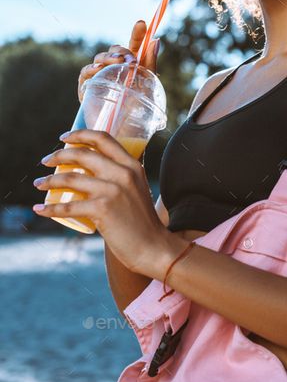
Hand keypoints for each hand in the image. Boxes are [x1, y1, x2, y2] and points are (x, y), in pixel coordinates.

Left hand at [32, 129, 172, 277]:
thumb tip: (90, 174)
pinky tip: (40, 209)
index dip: (80, 134)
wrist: (152, 246)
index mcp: (132, 165)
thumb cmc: (141, 222)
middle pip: (83, 154)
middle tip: (46, 162)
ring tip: (39, 184)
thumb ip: (119, 179)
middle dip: (59, 155)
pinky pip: (69, 206)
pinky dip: (50, 208)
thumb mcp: (135, 189)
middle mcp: (123, 173)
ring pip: (71, 178)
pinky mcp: (102, 209)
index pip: (103, 139)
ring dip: (49, 181)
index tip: (64, 138)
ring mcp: (113, 190)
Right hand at [77, 20, 160, 102]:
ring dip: (109, 57)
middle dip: (122, 50)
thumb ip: (150, 63)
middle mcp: (113, 68)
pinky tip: (97, 69)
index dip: (137, 34)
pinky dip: (91, 69)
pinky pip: (85, 73)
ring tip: (119, 62)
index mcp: (130, 66)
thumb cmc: (135, 108)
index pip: (133, 46)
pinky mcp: (87, 87)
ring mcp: (99, 76)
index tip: (142, 23)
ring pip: (100, 58)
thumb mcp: (147, 84)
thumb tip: (156, 40)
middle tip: (131, 59)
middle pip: (115, 50)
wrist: (121, 131)